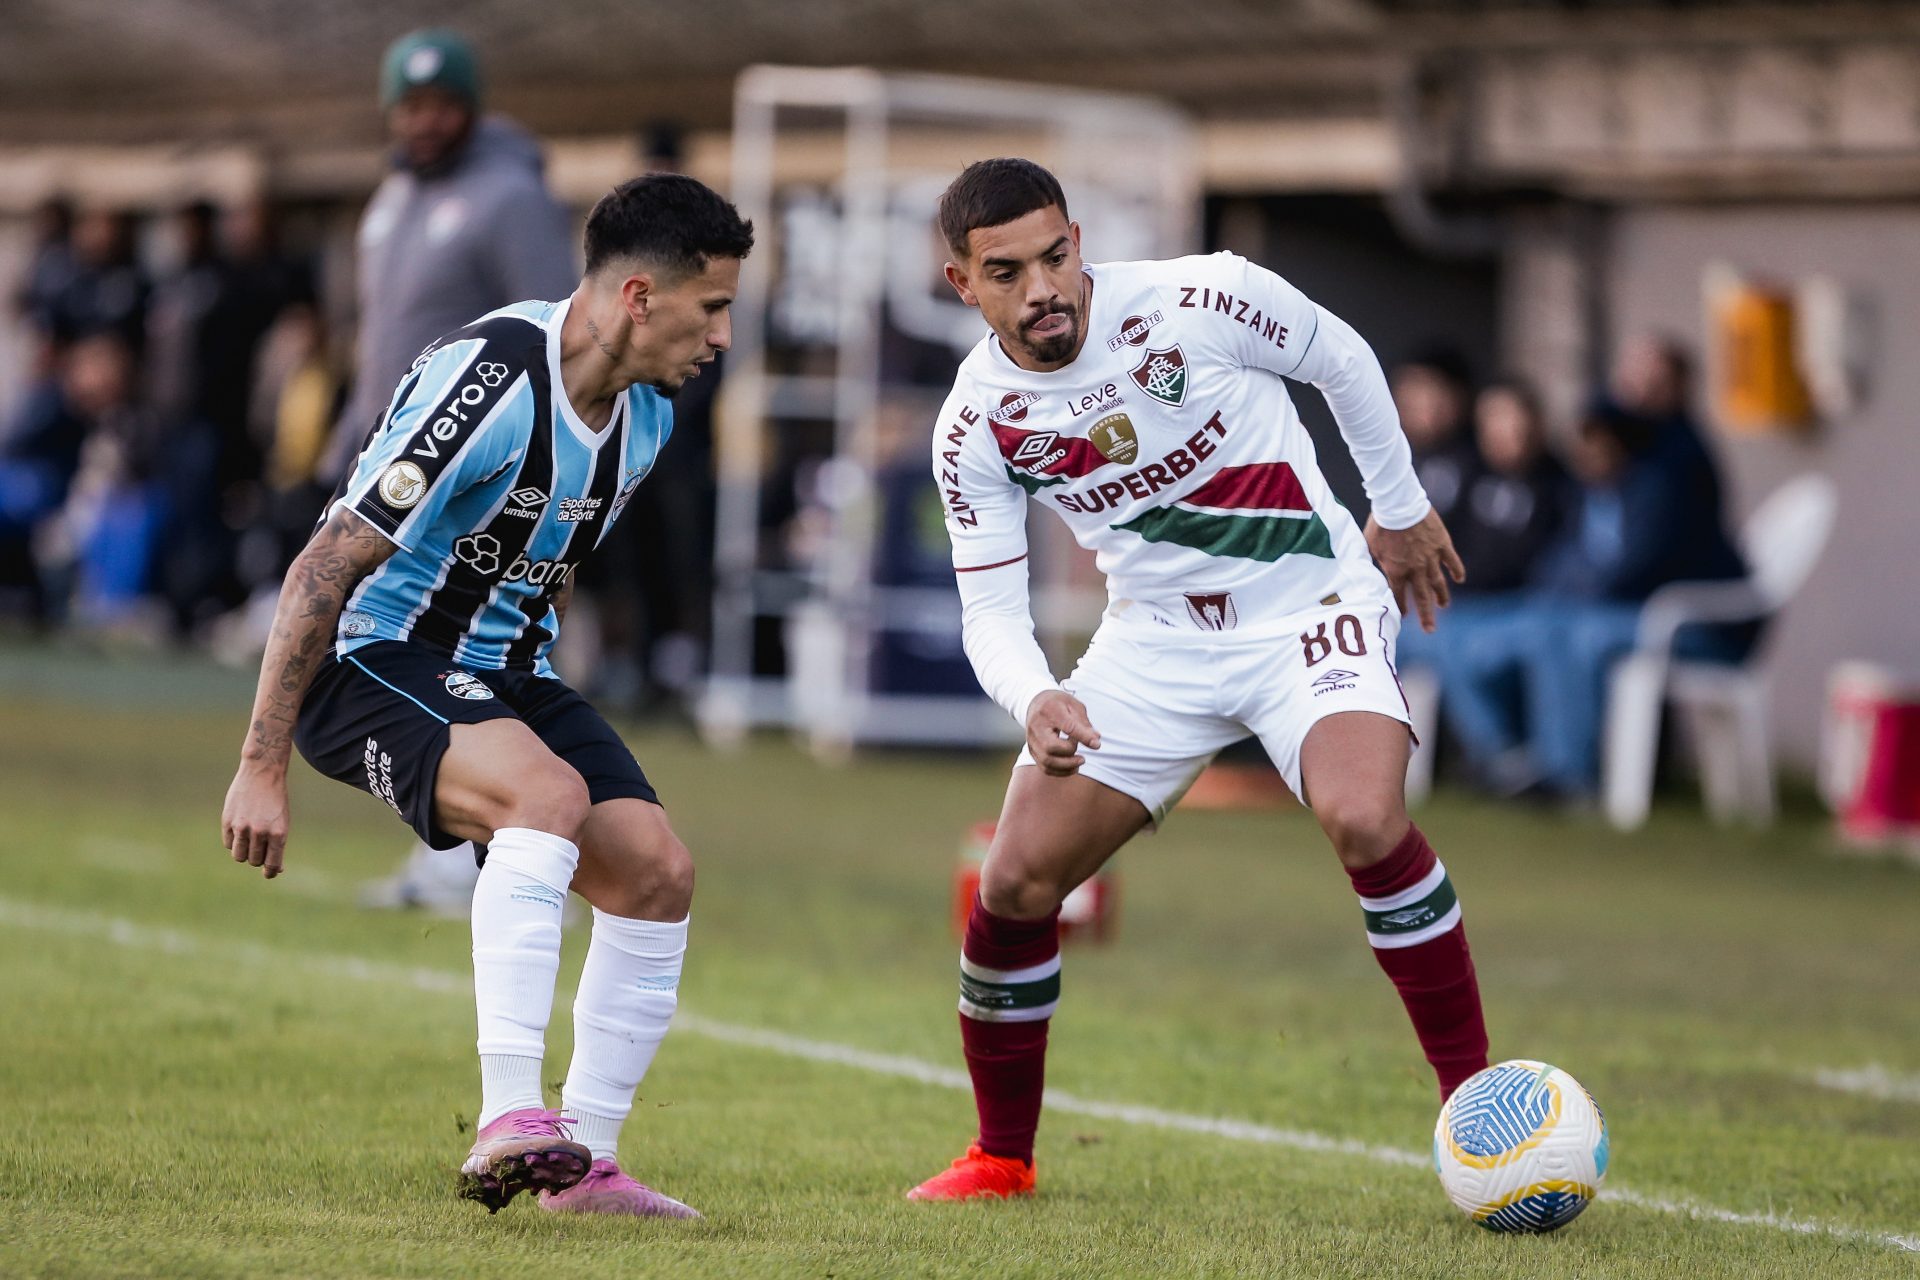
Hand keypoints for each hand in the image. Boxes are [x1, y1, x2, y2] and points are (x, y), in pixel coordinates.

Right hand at [222, 764, 289, 878]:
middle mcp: (260, 832)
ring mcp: (242, 827)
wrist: (263, 772)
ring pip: (239, 856)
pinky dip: (234, 842)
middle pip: (254, 861)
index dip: (271, 872)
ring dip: (244, 853)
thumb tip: (274, 870)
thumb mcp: (282, 821)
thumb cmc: (275, 799)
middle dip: (258, 858)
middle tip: (261, 845)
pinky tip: (240, 830)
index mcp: (278, 833)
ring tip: (249, 840)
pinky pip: (229, 844)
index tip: (269, 873)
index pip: (272, 864)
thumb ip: (276, 845)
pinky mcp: (228, 821)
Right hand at [1026, 689, 1101, 777]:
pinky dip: (1060, 771)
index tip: (1096, 745)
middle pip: (1050, 747)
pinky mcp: (1032, 750)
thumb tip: (1096, 740)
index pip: (1067, 727)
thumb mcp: (1074, 705)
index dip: (1083, 737)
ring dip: (1066, 766)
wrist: (1036, 702)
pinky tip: (1072, 767)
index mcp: (1050, 710)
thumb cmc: (1059, 703)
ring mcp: (1032, 740)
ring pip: (1046, 761)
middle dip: (1070, 753)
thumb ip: (1084, 723)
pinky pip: (1044, 767)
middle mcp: (1036, 726)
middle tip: (1083, 754)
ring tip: (1080, 762)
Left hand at [1366, 507, 1465, 633]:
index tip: (1403, 616)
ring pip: (1438, 582)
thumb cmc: (1380, 524)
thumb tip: (1366, 569)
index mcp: (1395, 570)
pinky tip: (1460, 579)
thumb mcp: (1369, 545)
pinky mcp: (1442, 544)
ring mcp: (1430, 558)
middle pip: (1421, 597)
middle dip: (1426, 615)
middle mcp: (1415, 569)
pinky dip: (1456, 570)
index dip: (1400, 606)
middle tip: (1430, 629)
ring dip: (1441, 596)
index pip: (1398, 595)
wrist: (1398, 504)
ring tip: (1443, 606)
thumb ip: (1373, 560)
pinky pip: (1452, 561)